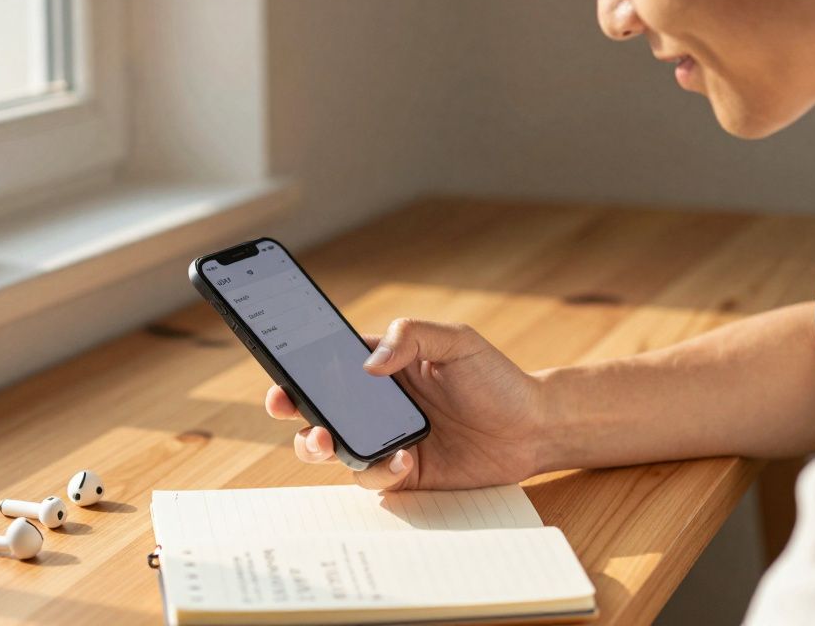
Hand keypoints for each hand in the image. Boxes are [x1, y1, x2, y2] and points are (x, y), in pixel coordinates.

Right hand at [265, 319, 544, 490]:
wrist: (534, 430)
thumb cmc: (497, 379)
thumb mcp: (458, 341)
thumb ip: (413, 336)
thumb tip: (368, 363)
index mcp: (382, 367)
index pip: (328, 364)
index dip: (297, 369)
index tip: (280, 373)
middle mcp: (377, 405)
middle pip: (318, 408)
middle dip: (294, 409)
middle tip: (290, 407)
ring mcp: (386, 441)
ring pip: (333, 448)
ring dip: (319, 444)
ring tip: (329, 440)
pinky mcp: (402, 475)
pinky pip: (372, 477)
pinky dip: (378, 470)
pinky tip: (402, 460)